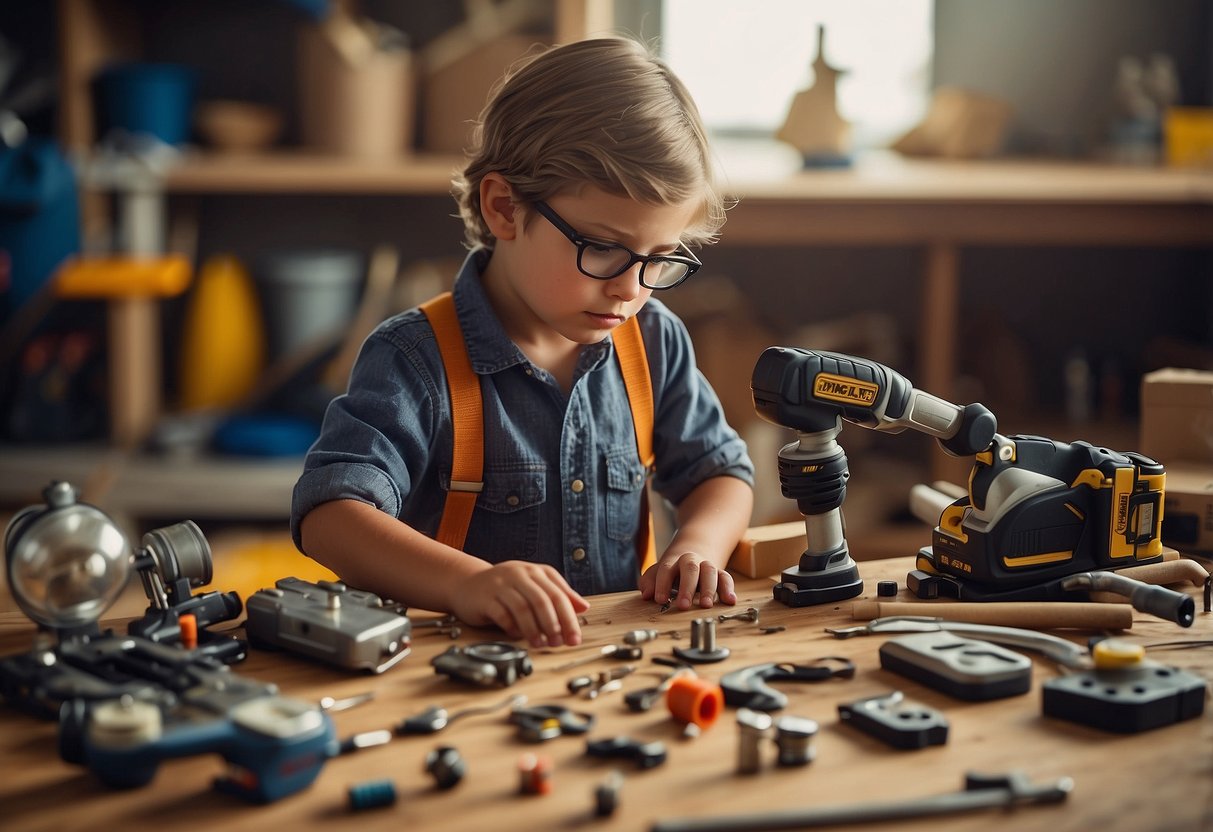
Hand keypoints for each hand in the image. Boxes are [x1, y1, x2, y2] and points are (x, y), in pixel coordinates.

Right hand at [451, 561, 589, 647]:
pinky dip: (512, 627)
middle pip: (542, 600)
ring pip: (523, 608)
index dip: (569, 618)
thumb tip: (583, 607)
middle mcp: (519, 574)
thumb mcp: (534, 586)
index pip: (558, 595)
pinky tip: (517, 636)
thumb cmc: (505, 587)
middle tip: (558, 643)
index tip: (575, 638)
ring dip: (534, 629)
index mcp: (535, 572)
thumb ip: (558, 595)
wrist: (467, 583)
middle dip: (553, 625)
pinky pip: (502, 614)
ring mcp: (501, 584)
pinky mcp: (485, 597)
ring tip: (540, 644)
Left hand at [639, 551, 736, 611]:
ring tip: (706, 605)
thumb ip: (649, 583)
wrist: (693, 553)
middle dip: (687, 587)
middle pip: (690, 568)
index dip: (662, 584)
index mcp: (673, 561)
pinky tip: (730, 601)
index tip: (660, 600)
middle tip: (683, 606)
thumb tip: (646, 595)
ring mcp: (707, 566)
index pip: (666, 569)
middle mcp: (691, 561)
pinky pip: (726, 578)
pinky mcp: (720, 574)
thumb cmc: (672, 570)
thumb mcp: (657, 573)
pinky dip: (728, 589)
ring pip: (710, 571)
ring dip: (708, 588)